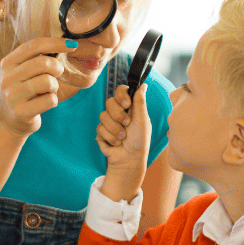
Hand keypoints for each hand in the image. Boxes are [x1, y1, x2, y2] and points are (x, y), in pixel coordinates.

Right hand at [0, 37, 72, 136]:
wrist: (8, 120)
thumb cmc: (23, 90)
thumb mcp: (23, 72)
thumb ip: (38, 58)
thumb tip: (65, 44)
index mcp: (8, 63)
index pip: (34, 46)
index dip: (55, 43)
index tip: (72, 45)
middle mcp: (7, 78)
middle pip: (43, 63)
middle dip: (57, 68)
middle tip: (57, 74)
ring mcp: (12, 96)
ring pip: (47, 82)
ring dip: (55, 86)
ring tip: (48, 90)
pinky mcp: (21, 112)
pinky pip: (50, 100)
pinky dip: (53, 101)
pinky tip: (44, 103)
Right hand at [97, 84, 149, 199]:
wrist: (129, 160)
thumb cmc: (140, 141)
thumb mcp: (142, 120)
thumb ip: (140, 102)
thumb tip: (143, 84)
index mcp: (130, 107)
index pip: (121, 91)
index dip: (121, 95)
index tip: (127, 104)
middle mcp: (118, 112)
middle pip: (109, 102)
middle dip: (118, 115)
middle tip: (127, 124)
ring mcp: (108, 122)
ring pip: (103, 116)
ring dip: (115, 129)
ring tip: (123, 137)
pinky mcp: (101, 132)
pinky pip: (99, 128)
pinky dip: (110, 137)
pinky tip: (116, 143)